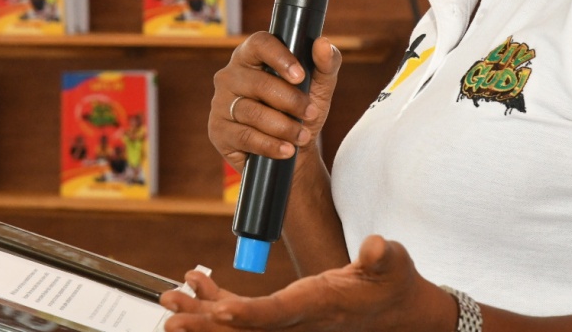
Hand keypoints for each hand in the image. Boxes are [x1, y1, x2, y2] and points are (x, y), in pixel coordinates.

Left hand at [160, 235, 453, 331]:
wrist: (401, 312)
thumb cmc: (394, 284)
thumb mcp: (395, 263)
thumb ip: (383, 255)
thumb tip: (376, 246)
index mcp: (319, 305)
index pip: (276, 314)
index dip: (247, 315)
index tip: (219, 313)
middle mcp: (299, 320)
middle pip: (246, 328)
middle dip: (206, 323)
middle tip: (171, 313)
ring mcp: (291, 322)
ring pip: (240, 324)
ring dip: (203, 313)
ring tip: (171, 297)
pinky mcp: (287, 315)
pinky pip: (247, 315)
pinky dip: (220, 302)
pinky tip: (199, 285)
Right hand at [210, 34, 341, 174]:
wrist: (292, 151)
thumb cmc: (301, 111)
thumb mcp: (319, 87)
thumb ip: (326, 64)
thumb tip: (322, 44)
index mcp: (251, 56)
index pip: (260, 43)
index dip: (280, 57)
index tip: (300, 76)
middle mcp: (230, 75)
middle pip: (259, 83)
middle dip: (291, 101)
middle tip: (311, 113)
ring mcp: (220, 103)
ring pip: (252, 112)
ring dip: (284, 126)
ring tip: (303, 136)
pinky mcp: (218, 130)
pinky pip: (245, 136)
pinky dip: (270, 145)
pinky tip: (287, 150)